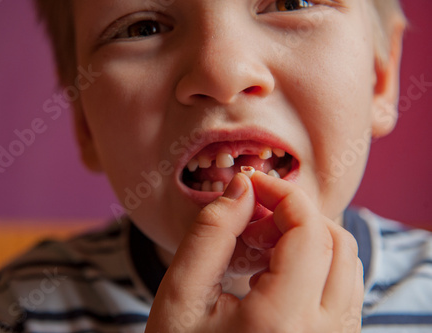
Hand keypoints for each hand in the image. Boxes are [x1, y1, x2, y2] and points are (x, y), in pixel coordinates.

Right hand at [146, 171, 363, 332]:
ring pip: (346, 263)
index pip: (309, 232)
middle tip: (250, 218)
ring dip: (306, 237)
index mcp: (283, 323)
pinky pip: (342, 287)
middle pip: (336, 241)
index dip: (282, 195)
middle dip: (294, 214)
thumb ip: (210, 234)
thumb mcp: (181, 296)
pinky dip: (314, 262)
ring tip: (258, 244)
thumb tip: (242, 186)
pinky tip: (273, 270)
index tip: (250, 183)